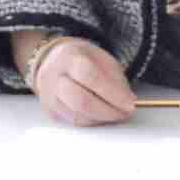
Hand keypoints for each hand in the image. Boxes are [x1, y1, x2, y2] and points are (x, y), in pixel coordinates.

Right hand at [19, 34, 137, 126]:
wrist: (53, 61)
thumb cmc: (81, 60)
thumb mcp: (102, 59)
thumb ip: (115, 79)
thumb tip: (128, 100)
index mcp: (69, 58)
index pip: (90, 77)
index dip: (113, 93)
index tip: (130, 103)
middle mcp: (54, 77)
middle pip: (81, 101)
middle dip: (109, 111)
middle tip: (126, 113)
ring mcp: (49, 95)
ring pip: (78, 116)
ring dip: (103, 118)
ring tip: (117, 113)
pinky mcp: (50, 110)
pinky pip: (74, 122)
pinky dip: (93, 121)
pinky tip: (102, 115)